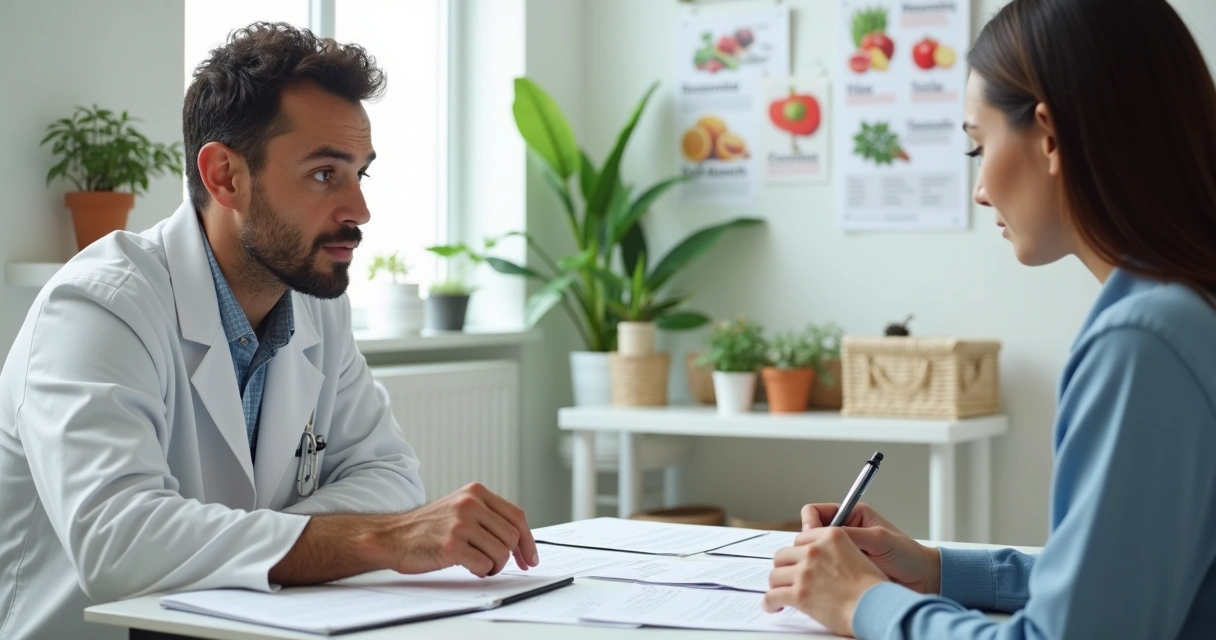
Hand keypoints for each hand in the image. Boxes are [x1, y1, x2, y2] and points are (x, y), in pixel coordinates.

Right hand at [374, 482, 539, 577]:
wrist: (392, 536)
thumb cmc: (428, 527)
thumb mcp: (459, 507)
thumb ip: (487, 516)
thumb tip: (520, 540)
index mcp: (475, 492)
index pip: (516, 515)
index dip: (528, 540)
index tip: (530, 557)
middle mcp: (469, 504)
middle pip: (512, 535)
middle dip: (509, 556)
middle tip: (497, 564)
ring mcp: (460, 524)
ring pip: (501, 552)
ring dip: (494, 565)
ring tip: (480, 564)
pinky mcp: (451, 546)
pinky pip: (484, 566)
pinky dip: (482, 572)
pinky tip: (469, 567)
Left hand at [763, 527, 887, 635]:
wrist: (877, 607)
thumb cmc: (874, 587)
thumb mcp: (858, 554)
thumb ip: (836, 551)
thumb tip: (824, 559)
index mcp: (831, 536)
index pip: (801, 538)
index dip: (798, 552)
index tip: (796, 560)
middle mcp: (815, 550)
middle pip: (784, 554)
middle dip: (785, 567)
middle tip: (787, 577)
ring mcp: (805, 571)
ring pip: (775, 575)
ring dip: (777, 585)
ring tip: (779, 593)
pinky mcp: (799, 593)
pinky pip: (772, 596)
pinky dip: (770, 602)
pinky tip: (773, 606)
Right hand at [801, 502, 940, 594]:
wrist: (923, 579)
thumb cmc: (908, 555)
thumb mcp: (878, 539)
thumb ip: (850, 534)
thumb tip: (822, 535)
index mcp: (852, 515)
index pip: (815, 512)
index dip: (810, 523)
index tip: (813, 537)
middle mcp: (845, 531)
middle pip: (811, 533)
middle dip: (810, 544)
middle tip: (816, 556)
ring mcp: (843, 552)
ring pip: (815, 552)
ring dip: (816, 560)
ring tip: (824, 570)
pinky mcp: (844, 570)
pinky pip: (824, 569)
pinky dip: (823, 574)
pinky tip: (829, 580)